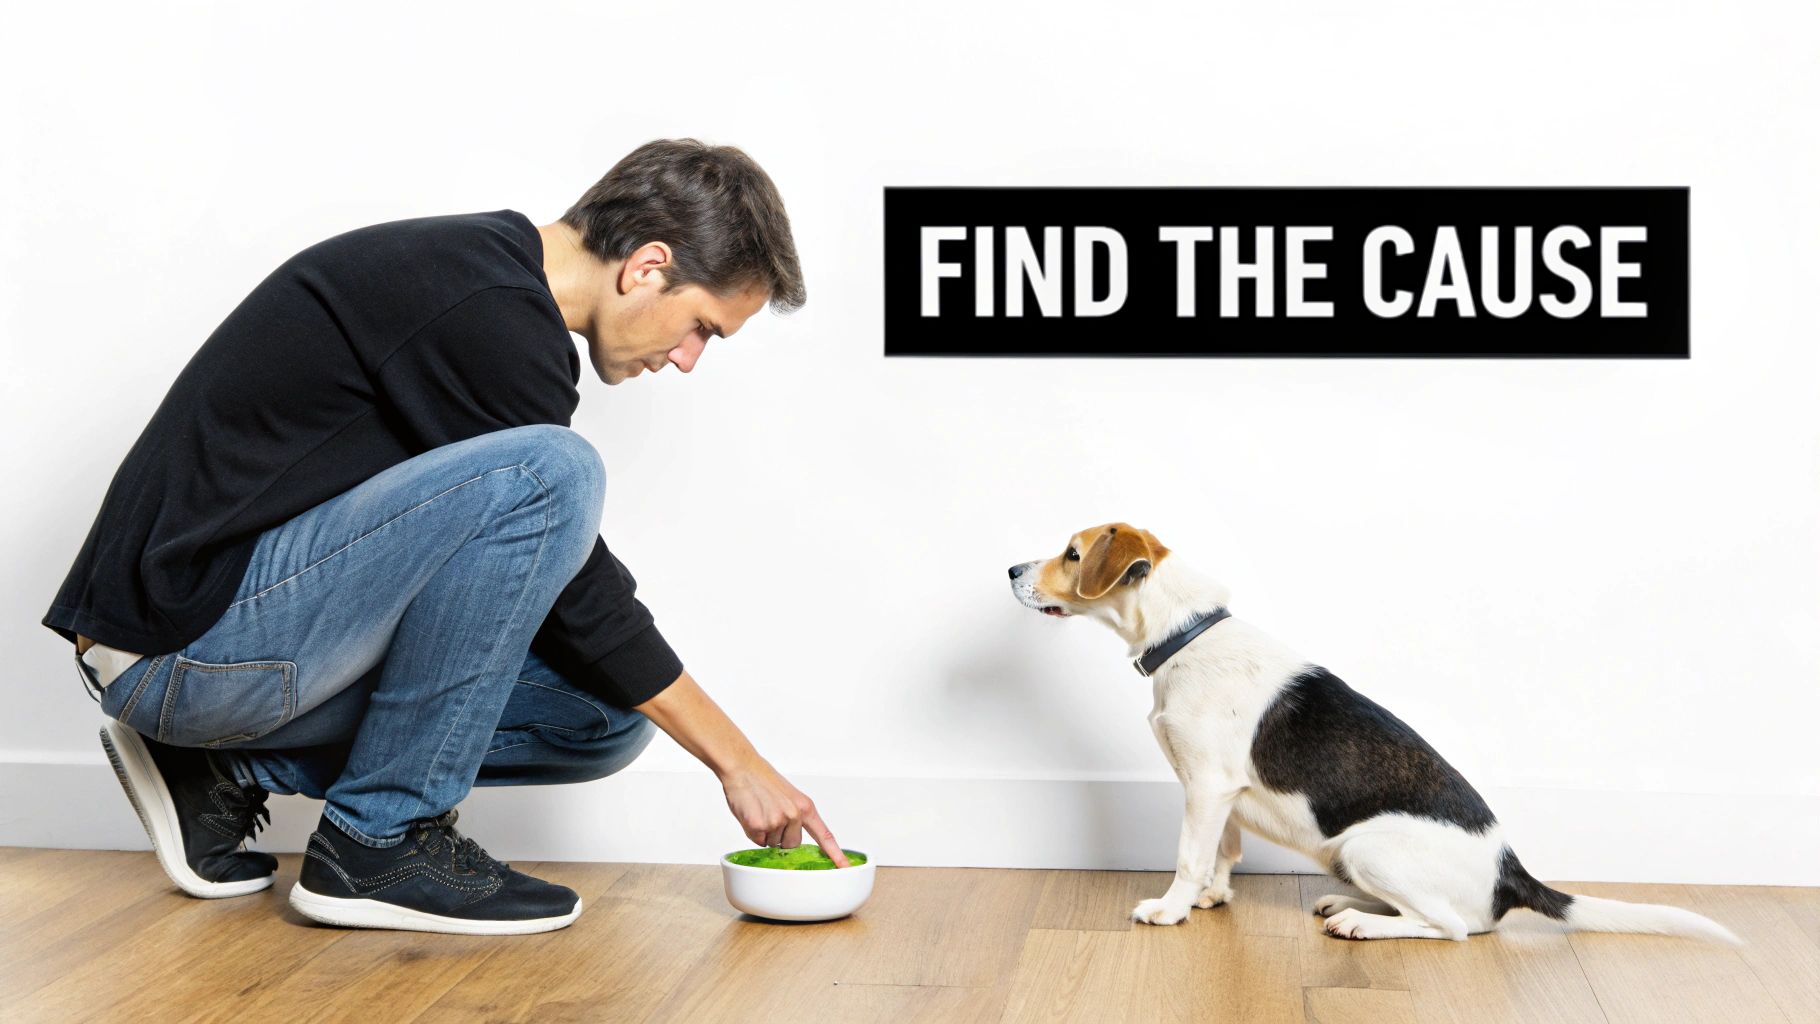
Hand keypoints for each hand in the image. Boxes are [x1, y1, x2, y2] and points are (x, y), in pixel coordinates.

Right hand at [721, 762, 850, 867]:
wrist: (743, 767)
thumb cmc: (764, 780)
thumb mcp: (789, 796)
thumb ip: (796, 816)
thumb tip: (793, 838)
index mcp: (805, 807)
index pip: (824, 835)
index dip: (835, 854)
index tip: (845, 867)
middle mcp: (794, 815)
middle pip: (792, 845)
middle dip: (781, 836)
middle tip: (770, 814)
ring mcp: (777, 820)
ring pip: (772, 844)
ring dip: (765, 833)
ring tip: (760, 810)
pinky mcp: (759, 825)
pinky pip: (757, 841)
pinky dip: (752, 832)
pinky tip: (751, 814)